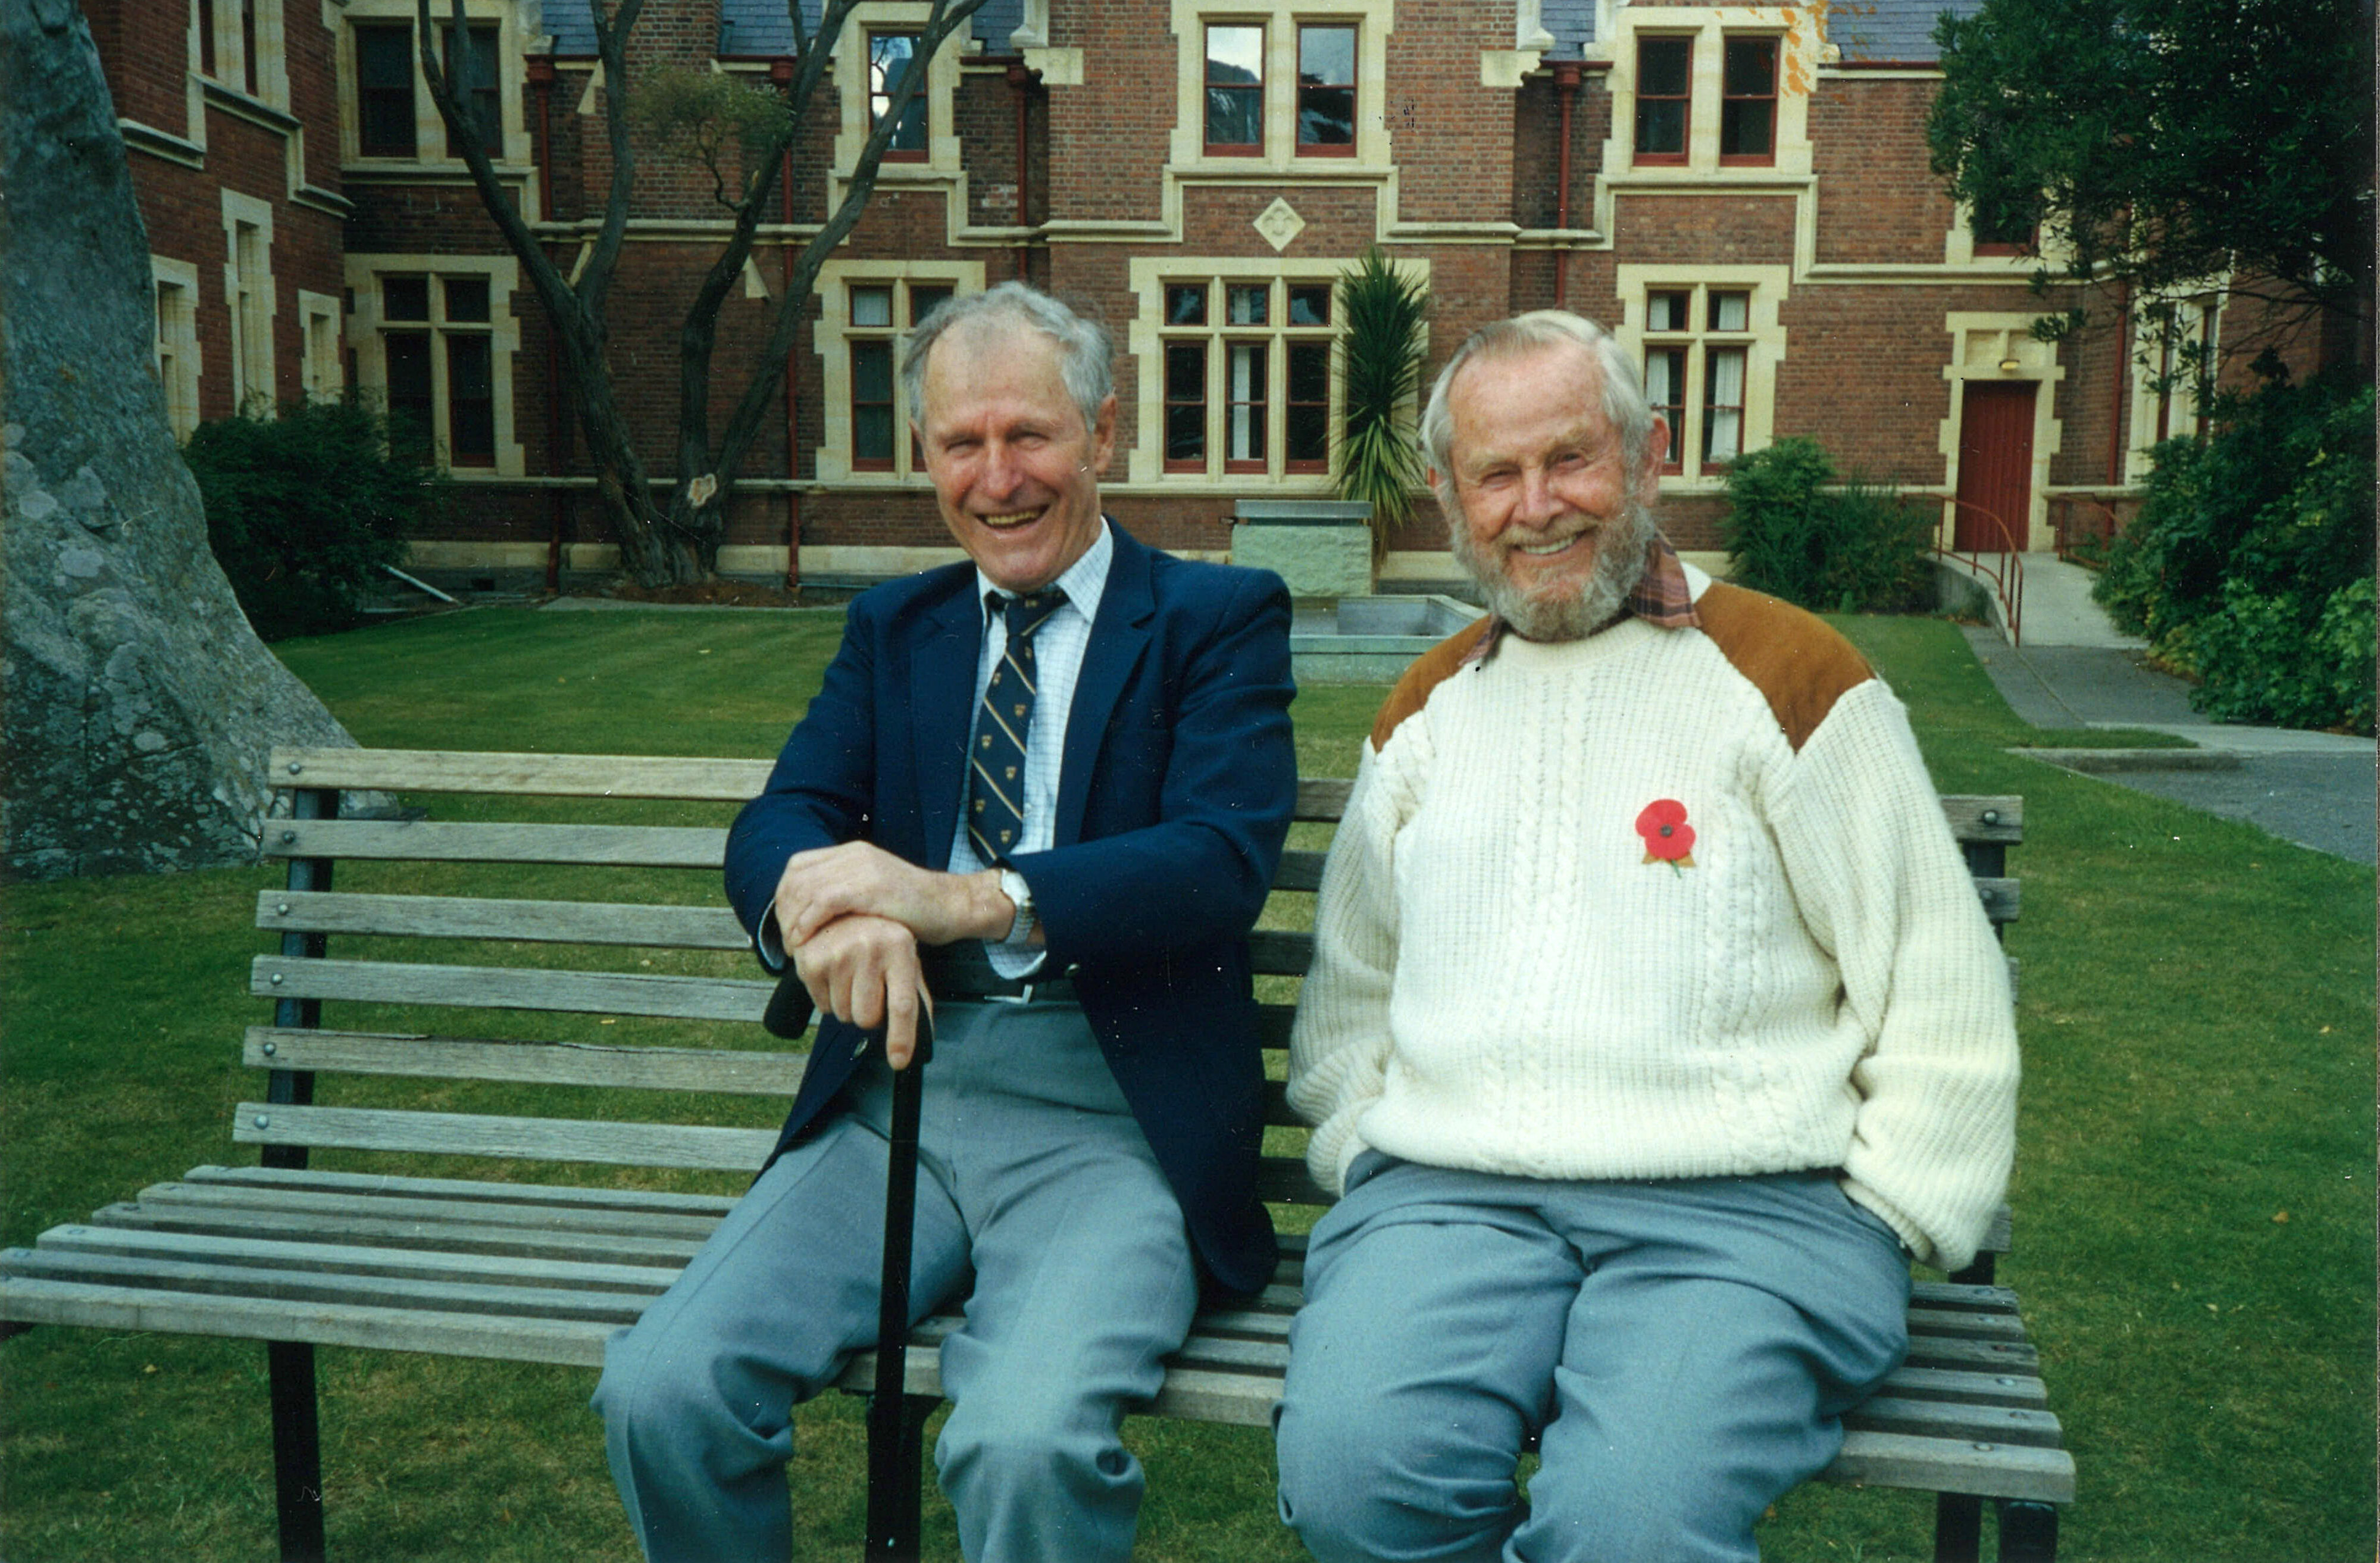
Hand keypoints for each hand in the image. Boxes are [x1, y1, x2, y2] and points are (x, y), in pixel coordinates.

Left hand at [772, 841, 1009, 948]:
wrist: (951, 906)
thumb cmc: (915, 909)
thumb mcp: (875, 892)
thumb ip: (847, 894)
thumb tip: (813, 914)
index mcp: (853, 852)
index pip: (799, 866)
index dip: (785, 896)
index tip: (786, 925)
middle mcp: (854, 854)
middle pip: (797, 877)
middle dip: (784, 911)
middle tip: (787, 941)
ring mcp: (863, 868)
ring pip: (806, 889)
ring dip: (793, 920)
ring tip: (795, 946)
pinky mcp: (871, 887)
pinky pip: (824, 902)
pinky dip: (808, 923)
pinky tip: (806, 941)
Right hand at [791, 913, 934, 1068]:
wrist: (842, 909)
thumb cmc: (881, 940)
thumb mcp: (906, 959)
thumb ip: (915, 998)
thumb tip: (920, 1044)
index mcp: (900, 948)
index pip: (902, 1004)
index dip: (901, 1038)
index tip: (899, 1062)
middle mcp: (869, 948)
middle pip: (867, 1018)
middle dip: (870, 1015)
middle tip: (871, 990)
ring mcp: (837, 953)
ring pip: (844, 1015)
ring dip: (849, 1006)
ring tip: (853, 977)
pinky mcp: (811, 960)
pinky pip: (822, 1006)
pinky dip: (829, 998)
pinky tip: (835, 974)